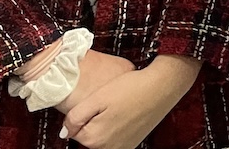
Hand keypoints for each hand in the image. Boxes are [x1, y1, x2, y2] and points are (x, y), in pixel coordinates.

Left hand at [60, 55, 201, 148]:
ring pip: (102, 137)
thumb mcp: (97, 98)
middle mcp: (108, 148)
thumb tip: (64, 133)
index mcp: (95, 139)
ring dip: (105, 124)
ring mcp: (122, 147)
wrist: (163, 85)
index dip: (81, 113)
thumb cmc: (131, 88)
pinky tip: (125, 112)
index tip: (94, 101)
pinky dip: (117, 127)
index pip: (73, 131)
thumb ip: (75, 117)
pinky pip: (116, 139)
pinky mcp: (133, 143)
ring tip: (118, 106)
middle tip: (108, 102)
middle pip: (88, 135)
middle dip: (93, 120)